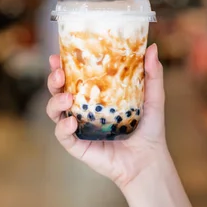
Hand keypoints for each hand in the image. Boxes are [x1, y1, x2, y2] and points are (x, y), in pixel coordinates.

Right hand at [46, 44, 165, 188]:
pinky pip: (62, 135)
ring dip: (55, 101)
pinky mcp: (77, 145)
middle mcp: (82, 108)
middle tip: (59, 73)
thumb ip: (152, 74)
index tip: (58, 55)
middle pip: (57, 90)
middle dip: (53, 79)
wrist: (149, 160)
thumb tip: (152, 47)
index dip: (62, 65)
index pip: (73, 76)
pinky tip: (71, 121)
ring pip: (54, 111)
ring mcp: (77, 127)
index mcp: (94, 94)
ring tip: (67, 97)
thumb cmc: (149, 128)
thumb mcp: (153, 97)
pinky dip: (62, 127)